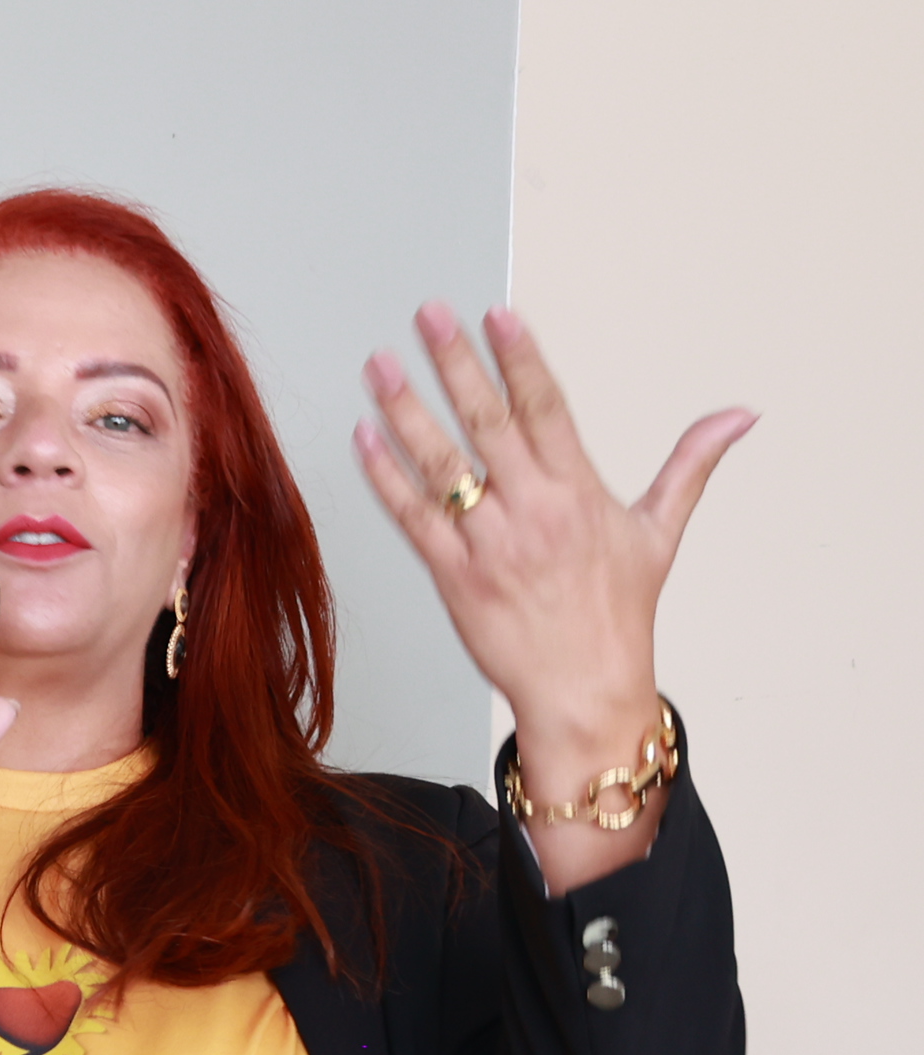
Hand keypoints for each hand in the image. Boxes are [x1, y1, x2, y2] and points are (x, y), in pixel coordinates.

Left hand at [355, 303, 751, 886]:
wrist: (584, 690)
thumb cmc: (617, 615)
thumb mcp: (660, 533)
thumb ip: (690, 465)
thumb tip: (740, 416)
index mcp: (580, 492)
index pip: (547, 407)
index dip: (520, 358)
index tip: (496, 315)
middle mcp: (533, 510)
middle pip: (487, 421)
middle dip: (454, 363)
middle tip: (427, 314)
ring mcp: (489, 543)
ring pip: (441, 463)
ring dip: (405, 410)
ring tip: (379, 365)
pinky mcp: (453, 576)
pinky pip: (412, 517)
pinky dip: (385, 477)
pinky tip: (363, 437)